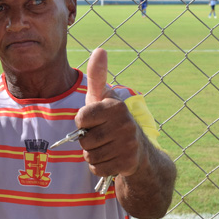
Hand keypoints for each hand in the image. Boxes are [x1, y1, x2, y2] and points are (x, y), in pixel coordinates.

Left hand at [75, 48, 141, 178]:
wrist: (137, 147)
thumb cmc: (110, 118)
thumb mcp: (102, 97)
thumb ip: (97, 76)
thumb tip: (100, 49)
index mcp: (116, 106)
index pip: (81, 118)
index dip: (83, 122)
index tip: (94, 120)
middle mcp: (125, 123)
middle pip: (84, 140)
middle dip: (87, 140)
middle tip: (101, 135)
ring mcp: (129, 144)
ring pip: (90, 156)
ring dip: (93, 154)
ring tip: (105, 146)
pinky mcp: (129, 163)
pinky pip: (98, 169)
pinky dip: (99, 166)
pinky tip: (110, 158)